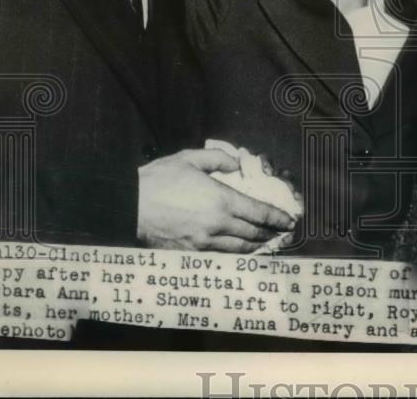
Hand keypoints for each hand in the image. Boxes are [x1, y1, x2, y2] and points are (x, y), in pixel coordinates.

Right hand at [137, 148, 296, 251]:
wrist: (127, 205)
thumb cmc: (157, 180)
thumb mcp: (190, 159)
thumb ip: (218, 159)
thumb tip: (236, 164)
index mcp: (221, 200)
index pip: (259, 213)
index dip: (278, 218)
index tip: (289, 220)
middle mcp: (217, 225)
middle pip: (254, 233)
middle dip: (271, 233)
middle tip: (281, 232)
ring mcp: (203, 243)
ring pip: (239, 249)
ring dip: (256, 246)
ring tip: (265, 243)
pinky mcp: (189, 254)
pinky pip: (220, 257)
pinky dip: (234, 255)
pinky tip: (239, 252)